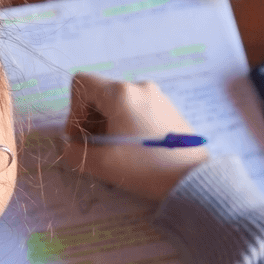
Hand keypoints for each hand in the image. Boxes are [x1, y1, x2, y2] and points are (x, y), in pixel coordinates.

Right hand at [58, 72, 208, 201]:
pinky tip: (131, 150)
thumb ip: (75, 153)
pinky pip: (136, 109)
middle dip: (89, 120)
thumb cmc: (146, 168)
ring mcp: (157, 96)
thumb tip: (69, 147)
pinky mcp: (168, 109)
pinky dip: (125, 125)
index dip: (72, 110)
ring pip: (118, 103)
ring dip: (106, 124)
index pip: (81, 84)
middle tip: (92, 149)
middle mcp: (139, 87)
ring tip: (112, 153)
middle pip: (100, 94)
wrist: (193, 179)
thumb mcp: (103, 165)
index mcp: (121, 93)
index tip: (79, 137)